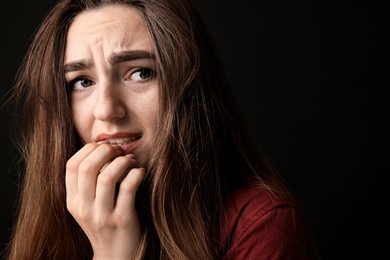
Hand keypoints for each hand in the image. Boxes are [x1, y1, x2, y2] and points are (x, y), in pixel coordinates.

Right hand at [65, 142, 144, 258]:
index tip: (103, 147)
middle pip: (87, 168)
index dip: (88, 150)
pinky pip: (128, 188)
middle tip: (118, 151)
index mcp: (73, 202)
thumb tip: (102, 148)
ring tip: (131, 161)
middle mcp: (84, 208)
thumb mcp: (88, 206)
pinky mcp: (122, 220)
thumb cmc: (105, 224)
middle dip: (105, 151)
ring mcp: (102, 216)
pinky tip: (140, 172)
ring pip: (107, 177)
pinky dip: (136, 174)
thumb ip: (89, 183)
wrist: (116, 256)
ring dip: (122, 162)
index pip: (71, 166)